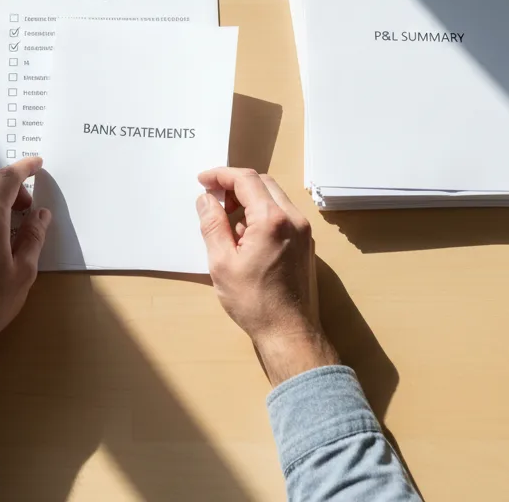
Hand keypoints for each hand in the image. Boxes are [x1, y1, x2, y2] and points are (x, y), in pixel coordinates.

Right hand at [196, 168, 338, 386]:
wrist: (290, 334)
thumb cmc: (253, 301)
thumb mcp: (222, 262)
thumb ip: (212, 224)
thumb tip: (205, 199)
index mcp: (272, 219)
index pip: (246, 180)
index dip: (221, 175)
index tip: (202, 181)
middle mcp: (293, 218)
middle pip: (263, 183)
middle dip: (235, 185)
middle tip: (213, 199)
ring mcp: (303, 231)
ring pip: (274, 197)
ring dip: (249, 198)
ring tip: (227, 220)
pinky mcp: (306, 244)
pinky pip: (282, 214)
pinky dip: (262, 213)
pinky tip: (246, 235)